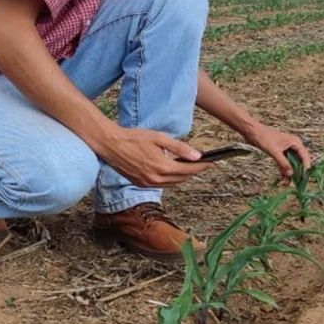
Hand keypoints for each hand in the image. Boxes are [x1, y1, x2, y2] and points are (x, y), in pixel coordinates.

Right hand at [94, 127, 213, 187]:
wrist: (111, 145)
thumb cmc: (133, 138)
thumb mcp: (159, 138)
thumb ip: (180, 148)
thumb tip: (197, 155)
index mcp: (162, 166)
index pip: (189, 169)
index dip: (202, 166)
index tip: (211, 162)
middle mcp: (156, 179)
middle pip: (183, 178)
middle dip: (194, 171)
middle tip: (204, 164)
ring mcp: (148, 183)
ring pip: (173, 183)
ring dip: (183, 176)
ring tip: (190, 167)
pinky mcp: (142, 184)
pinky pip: (162, 184)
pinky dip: (171, 179)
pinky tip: (173, 170)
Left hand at [243, 123, 310, 181]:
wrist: (252, 131)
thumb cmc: (263, 137)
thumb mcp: (274, 151)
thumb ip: (283, 163)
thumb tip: (290, 174)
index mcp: (295, 142)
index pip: (304, 157)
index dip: (305, 167)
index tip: (303, 177)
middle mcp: (293, 146)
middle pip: (299, 161)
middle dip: (297, 172)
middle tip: (295, 183)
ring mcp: (286, 150)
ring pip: (291, 163)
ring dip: (289, 173)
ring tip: (287, 184)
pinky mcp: (279, 153)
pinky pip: (284, 163)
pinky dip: (283, 170)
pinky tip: (283, 179)